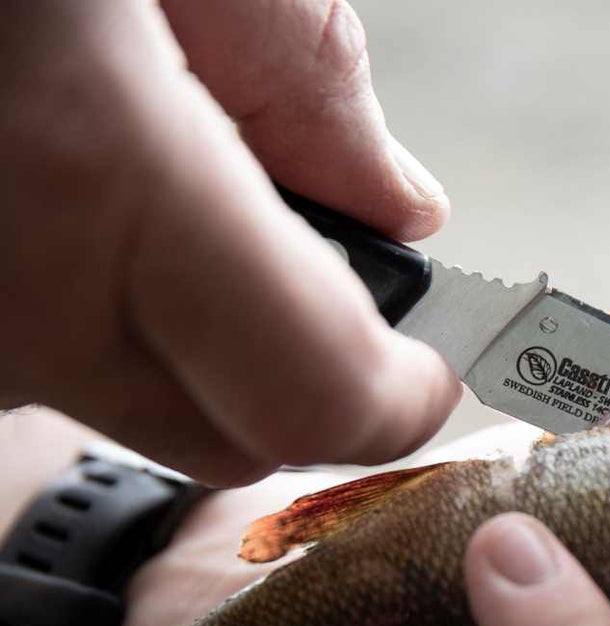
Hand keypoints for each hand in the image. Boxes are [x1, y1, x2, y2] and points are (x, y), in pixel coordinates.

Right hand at [0, 0, 458, 484]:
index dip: (401, 402)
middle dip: (302, 375)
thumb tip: (394, 203)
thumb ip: (301, 73)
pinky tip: (51, 182)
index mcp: (94, 172)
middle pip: (221, 436)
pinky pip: (22, 348)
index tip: (436, 365)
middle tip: (325, 272)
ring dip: (176, 328)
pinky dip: (71, 292)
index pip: (311, 401)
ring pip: (113, 393)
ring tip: (146, 172)